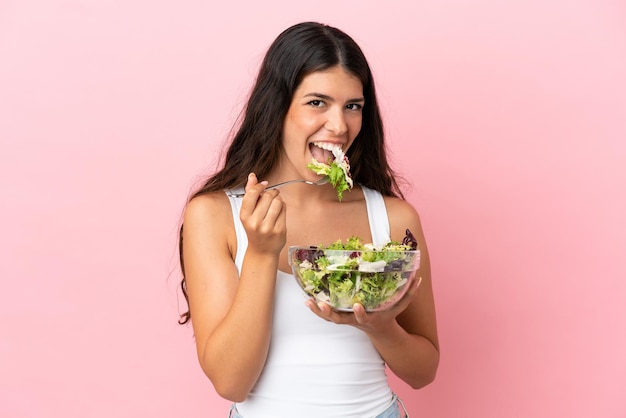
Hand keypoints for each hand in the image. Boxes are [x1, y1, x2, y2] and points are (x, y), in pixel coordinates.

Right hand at [240, 173, 286, 254]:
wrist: (262, 251)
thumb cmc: (254, 229)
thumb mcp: (248, 213)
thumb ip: (249, 193)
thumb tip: (252, 176)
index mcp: (244, 216)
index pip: (252, 194)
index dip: (260, 186)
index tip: (264, 185)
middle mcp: (255, 222)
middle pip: (268, 196)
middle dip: (272, 192)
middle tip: (273, 194)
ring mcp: (268, 227)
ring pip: (278, 201)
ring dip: (278, 199)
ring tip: (275, 204)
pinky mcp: (279, 230)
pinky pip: (284, 210)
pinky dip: (283, 207)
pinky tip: (279, 212)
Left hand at [305, 277, 421, 333]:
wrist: (381, 332)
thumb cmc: (389, 315)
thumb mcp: (400, 305)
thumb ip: (409, 292)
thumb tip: (418, 277)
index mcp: (370, 318)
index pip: (364, 317)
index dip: (360, 313)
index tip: (357, 305)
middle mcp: (356, 321)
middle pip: (340, 320)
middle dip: (331, 314)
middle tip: (323, 305)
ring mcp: (346, 320)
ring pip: (330, 319)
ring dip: (319, 312)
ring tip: (309, 302)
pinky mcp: (340, 317)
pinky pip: (326, 315)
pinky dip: (316, 309)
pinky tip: (307, 300)